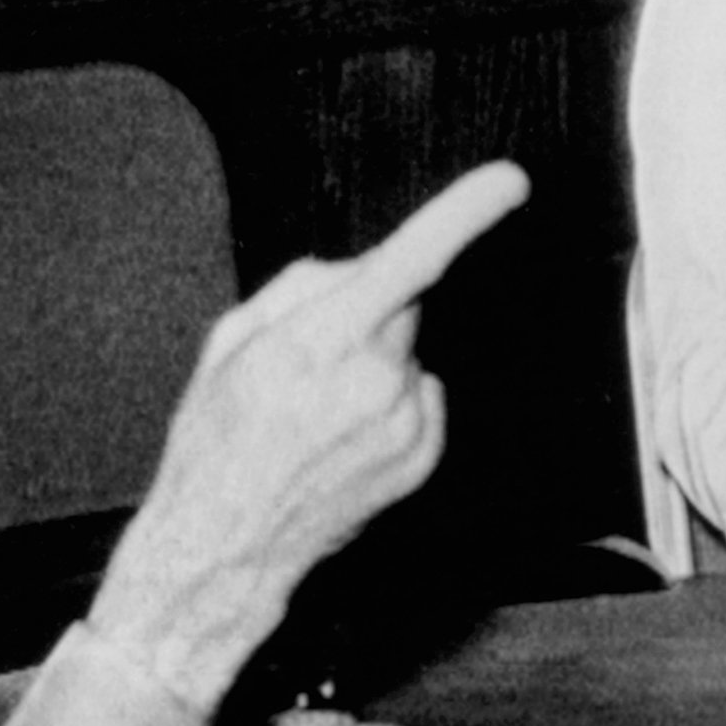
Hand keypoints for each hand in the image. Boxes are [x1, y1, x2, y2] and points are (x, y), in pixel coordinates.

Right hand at [93, 163, 526, 718]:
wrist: (225, 543)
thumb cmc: (217, 443)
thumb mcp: (231, 344)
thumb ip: (300, 291)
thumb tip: (355, 272)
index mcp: (323, 340)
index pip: (411, 260)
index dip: (464, 214)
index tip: (509, 182)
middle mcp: (378, 379)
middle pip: (400, 305)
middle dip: (364, 311)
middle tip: (306, 361)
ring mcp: (407, 422)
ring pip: (406, 357)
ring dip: (371, 367)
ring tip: (312, 415)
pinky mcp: (423, 456)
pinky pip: (419, 401)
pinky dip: (388, 407)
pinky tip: (339, 441)